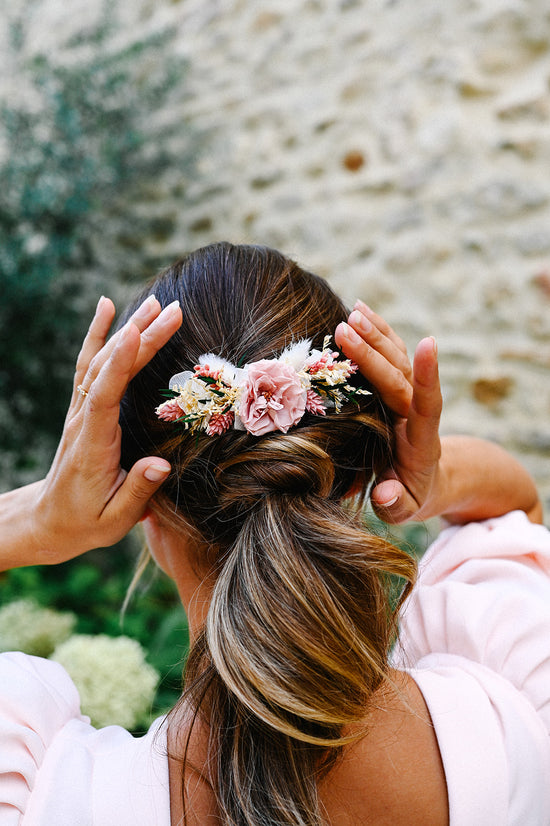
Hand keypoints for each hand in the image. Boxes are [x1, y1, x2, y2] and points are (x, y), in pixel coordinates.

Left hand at [32, 294, 181, 562]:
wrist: (50, 520)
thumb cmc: (86, 522)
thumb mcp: (113, 520)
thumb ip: (138, 491)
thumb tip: (161, 464)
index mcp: (92, 446)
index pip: (104, 398)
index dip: (120, 365)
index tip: (137, 333)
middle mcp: (83, 421)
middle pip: (108, 369)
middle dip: (141, 337)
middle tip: (174, 310)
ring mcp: (81, 411)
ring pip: (101, 361)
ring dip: (127, 329)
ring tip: (155, 302)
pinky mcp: (84, 408)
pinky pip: (90, 365)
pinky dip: (99, 334)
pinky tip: (108, 308)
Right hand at [335, 301, 441, 522]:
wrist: (430, 481)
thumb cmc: (412, 498)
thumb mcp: (404, 510)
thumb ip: (395, 505)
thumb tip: (385, 494)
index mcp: (420, 441)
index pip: (427, 404)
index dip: (428, 375)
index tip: (428, 344)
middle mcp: (415, 412)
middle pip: (399, 375)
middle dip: (374, 351)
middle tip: (345, 328)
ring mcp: (407, 397)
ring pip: (396, 359)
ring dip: (376, 334)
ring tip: (352, 311)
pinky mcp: (397, 388)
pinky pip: (390, 355)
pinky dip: (377, 332)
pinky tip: (358, 309)